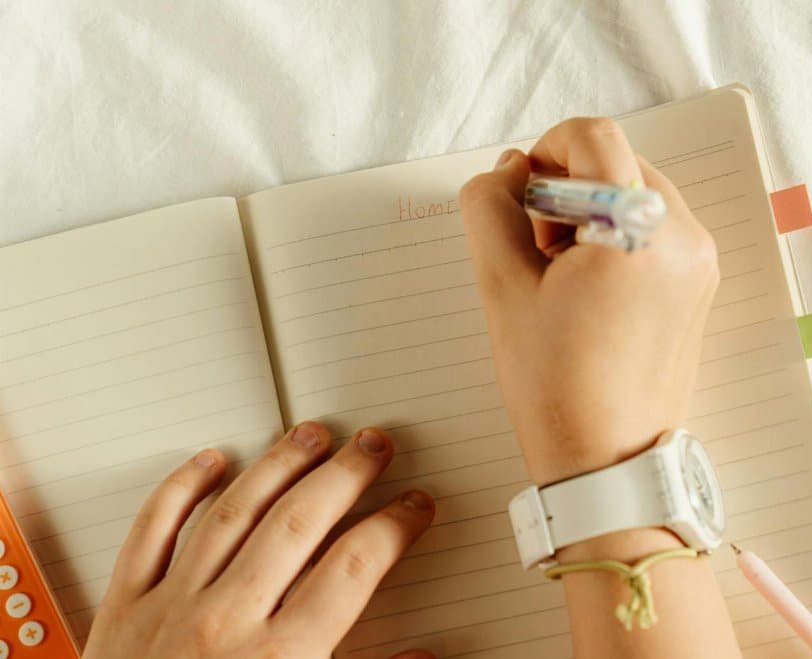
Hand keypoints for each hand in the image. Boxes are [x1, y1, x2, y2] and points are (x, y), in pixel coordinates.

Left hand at [83, 422, 435, 658]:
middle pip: (300, 522)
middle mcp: (228, 623)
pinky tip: (210, 460)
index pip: (355, 565)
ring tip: (312, 435)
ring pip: (234, 512)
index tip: (415, 507)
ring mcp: (172, 608)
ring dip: (279, 465)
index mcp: (284, 658)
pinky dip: (179, 488)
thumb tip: (428, 658)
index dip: (395, 525)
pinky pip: (152, 531)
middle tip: (375, 446)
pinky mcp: (124, 608)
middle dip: (346, 475)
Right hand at [458, 118, 718, 486]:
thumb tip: (508, 172)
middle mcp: (685, 236)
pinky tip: (589, 285)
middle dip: (568, 186)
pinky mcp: (699, 284)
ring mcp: (700, 261)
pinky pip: (656, 228)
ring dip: (592, 210)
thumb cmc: (556, 385)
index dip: (547, 149)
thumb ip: (491, 207)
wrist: (608, 461)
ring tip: (560, 270)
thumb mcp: (502, 287)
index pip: (595, 139)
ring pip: (638, 193)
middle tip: (535, 243)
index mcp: (639, 231)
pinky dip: (618, 235)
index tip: (522, 189)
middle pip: (620, 163)